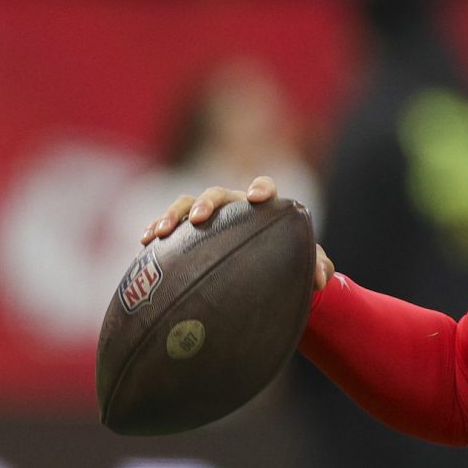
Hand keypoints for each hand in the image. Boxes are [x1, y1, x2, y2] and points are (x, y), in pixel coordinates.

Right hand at [141, 175, 333, 291]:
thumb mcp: (303, 265)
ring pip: (186, 204)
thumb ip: (318, 267)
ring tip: (160, 231)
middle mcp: (233, 207)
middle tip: (200, 218)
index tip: (258, 197)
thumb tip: (322, 280)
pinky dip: (155, 228)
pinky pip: (167, 224)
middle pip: (218, 194)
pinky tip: (144, 242)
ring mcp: (207, 218)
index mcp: (262, 209)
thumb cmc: (284, 262)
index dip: (261, 188)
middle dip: (207, 203)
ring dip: (172, 214)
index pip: (264, 187)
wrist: (258, 272)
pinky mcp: (185, 233)